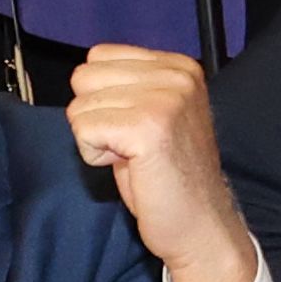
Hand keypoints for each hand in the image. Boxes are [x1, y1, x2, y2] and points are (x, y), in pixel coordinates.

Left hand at [67, 41, 258, 281]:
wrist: (200, 224)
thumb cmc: (170, 176)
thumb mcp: (153, 113)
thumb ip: (127, 86)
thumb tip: (82, 74)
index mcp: (178, 67)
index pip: (98, 57)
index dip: (102, 97)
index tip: (133, 126)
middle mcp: (176, 75)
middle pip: (84, 78)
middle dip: (95, 115)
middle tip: (130, 144)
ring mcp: (165, 99)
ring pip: (80, 106)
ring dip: (95, 138)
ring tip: (132, 156)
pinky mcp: (148, 127)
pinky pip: (85, 130)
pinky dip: (95, 155)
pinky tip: (127, 165)